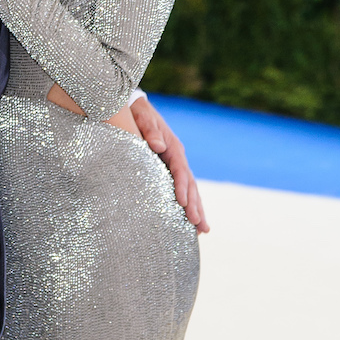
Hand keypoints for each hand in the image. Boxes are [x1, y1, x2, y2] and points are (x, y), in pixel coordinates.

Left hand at [130, 96, 209, 232]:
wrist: (137, 108)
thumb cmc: (138, 113)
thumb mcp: (142, 117)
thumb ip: (149, 130)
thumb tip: (157, 145)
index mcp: (173, 147)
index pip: (180, 170)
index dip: (182, 187)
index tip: (183, 204)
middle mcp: (178, 157)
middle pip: (190, 184)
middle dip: (195, 205)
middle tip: (199, 225)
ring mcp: (176, 164)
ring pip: (190, 190)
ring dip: (196, 209)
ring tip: (203, 230)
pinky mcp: (170, 170)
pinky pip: (182, 189)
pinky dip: (188, 204)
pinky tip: (190, 221)